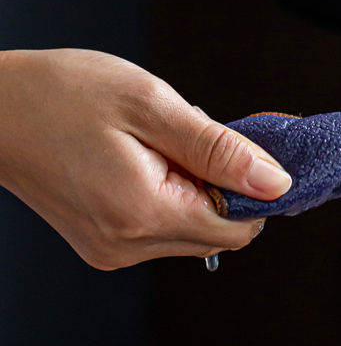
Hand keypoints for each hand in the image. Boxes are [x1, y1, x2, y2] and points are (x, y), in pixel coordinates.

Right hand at [0, 49, 291, 268]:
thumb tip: (275, 183)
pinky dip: (173, 199)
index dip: (254, 190)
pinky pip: (165, 230)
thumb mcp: (152, 106)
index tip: (245, 152)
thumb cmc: (60, 94)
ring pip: (195, 233)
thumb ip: (219, 150)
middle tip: (194, 141)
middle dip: (225, 190)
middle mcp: (128, 245)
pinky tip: (147, 164)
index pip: (239, 228)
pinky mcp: (105, 245)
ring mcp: (113, 251)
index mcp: (143, 213)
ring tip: (161, 149)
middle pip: (220, 234)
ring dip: (198, 193)